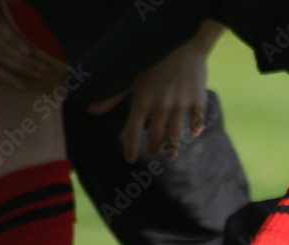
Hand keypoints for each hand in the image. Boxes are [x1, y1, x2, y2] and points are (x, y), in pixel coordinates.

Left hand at [89, 37, 208, 162]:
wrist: (181, 40)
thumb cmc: (151, 58)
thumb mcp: (130, 76)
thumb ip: (112, 96)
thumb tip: (91, 111)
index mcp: (142, 100)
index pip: (132, 131)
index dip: (130, 148)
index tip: (130, 159)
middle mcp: (161, 105)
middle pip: (155, 137)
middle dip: (152, 148)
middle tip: (152, 153)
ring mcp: (180, 104)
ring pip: (176, 135)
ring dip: (172, 148)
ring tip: (170, 153)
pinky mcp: (197, 100)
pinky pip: (196, 121)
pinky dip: (194, 129)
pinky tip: (192, 134)